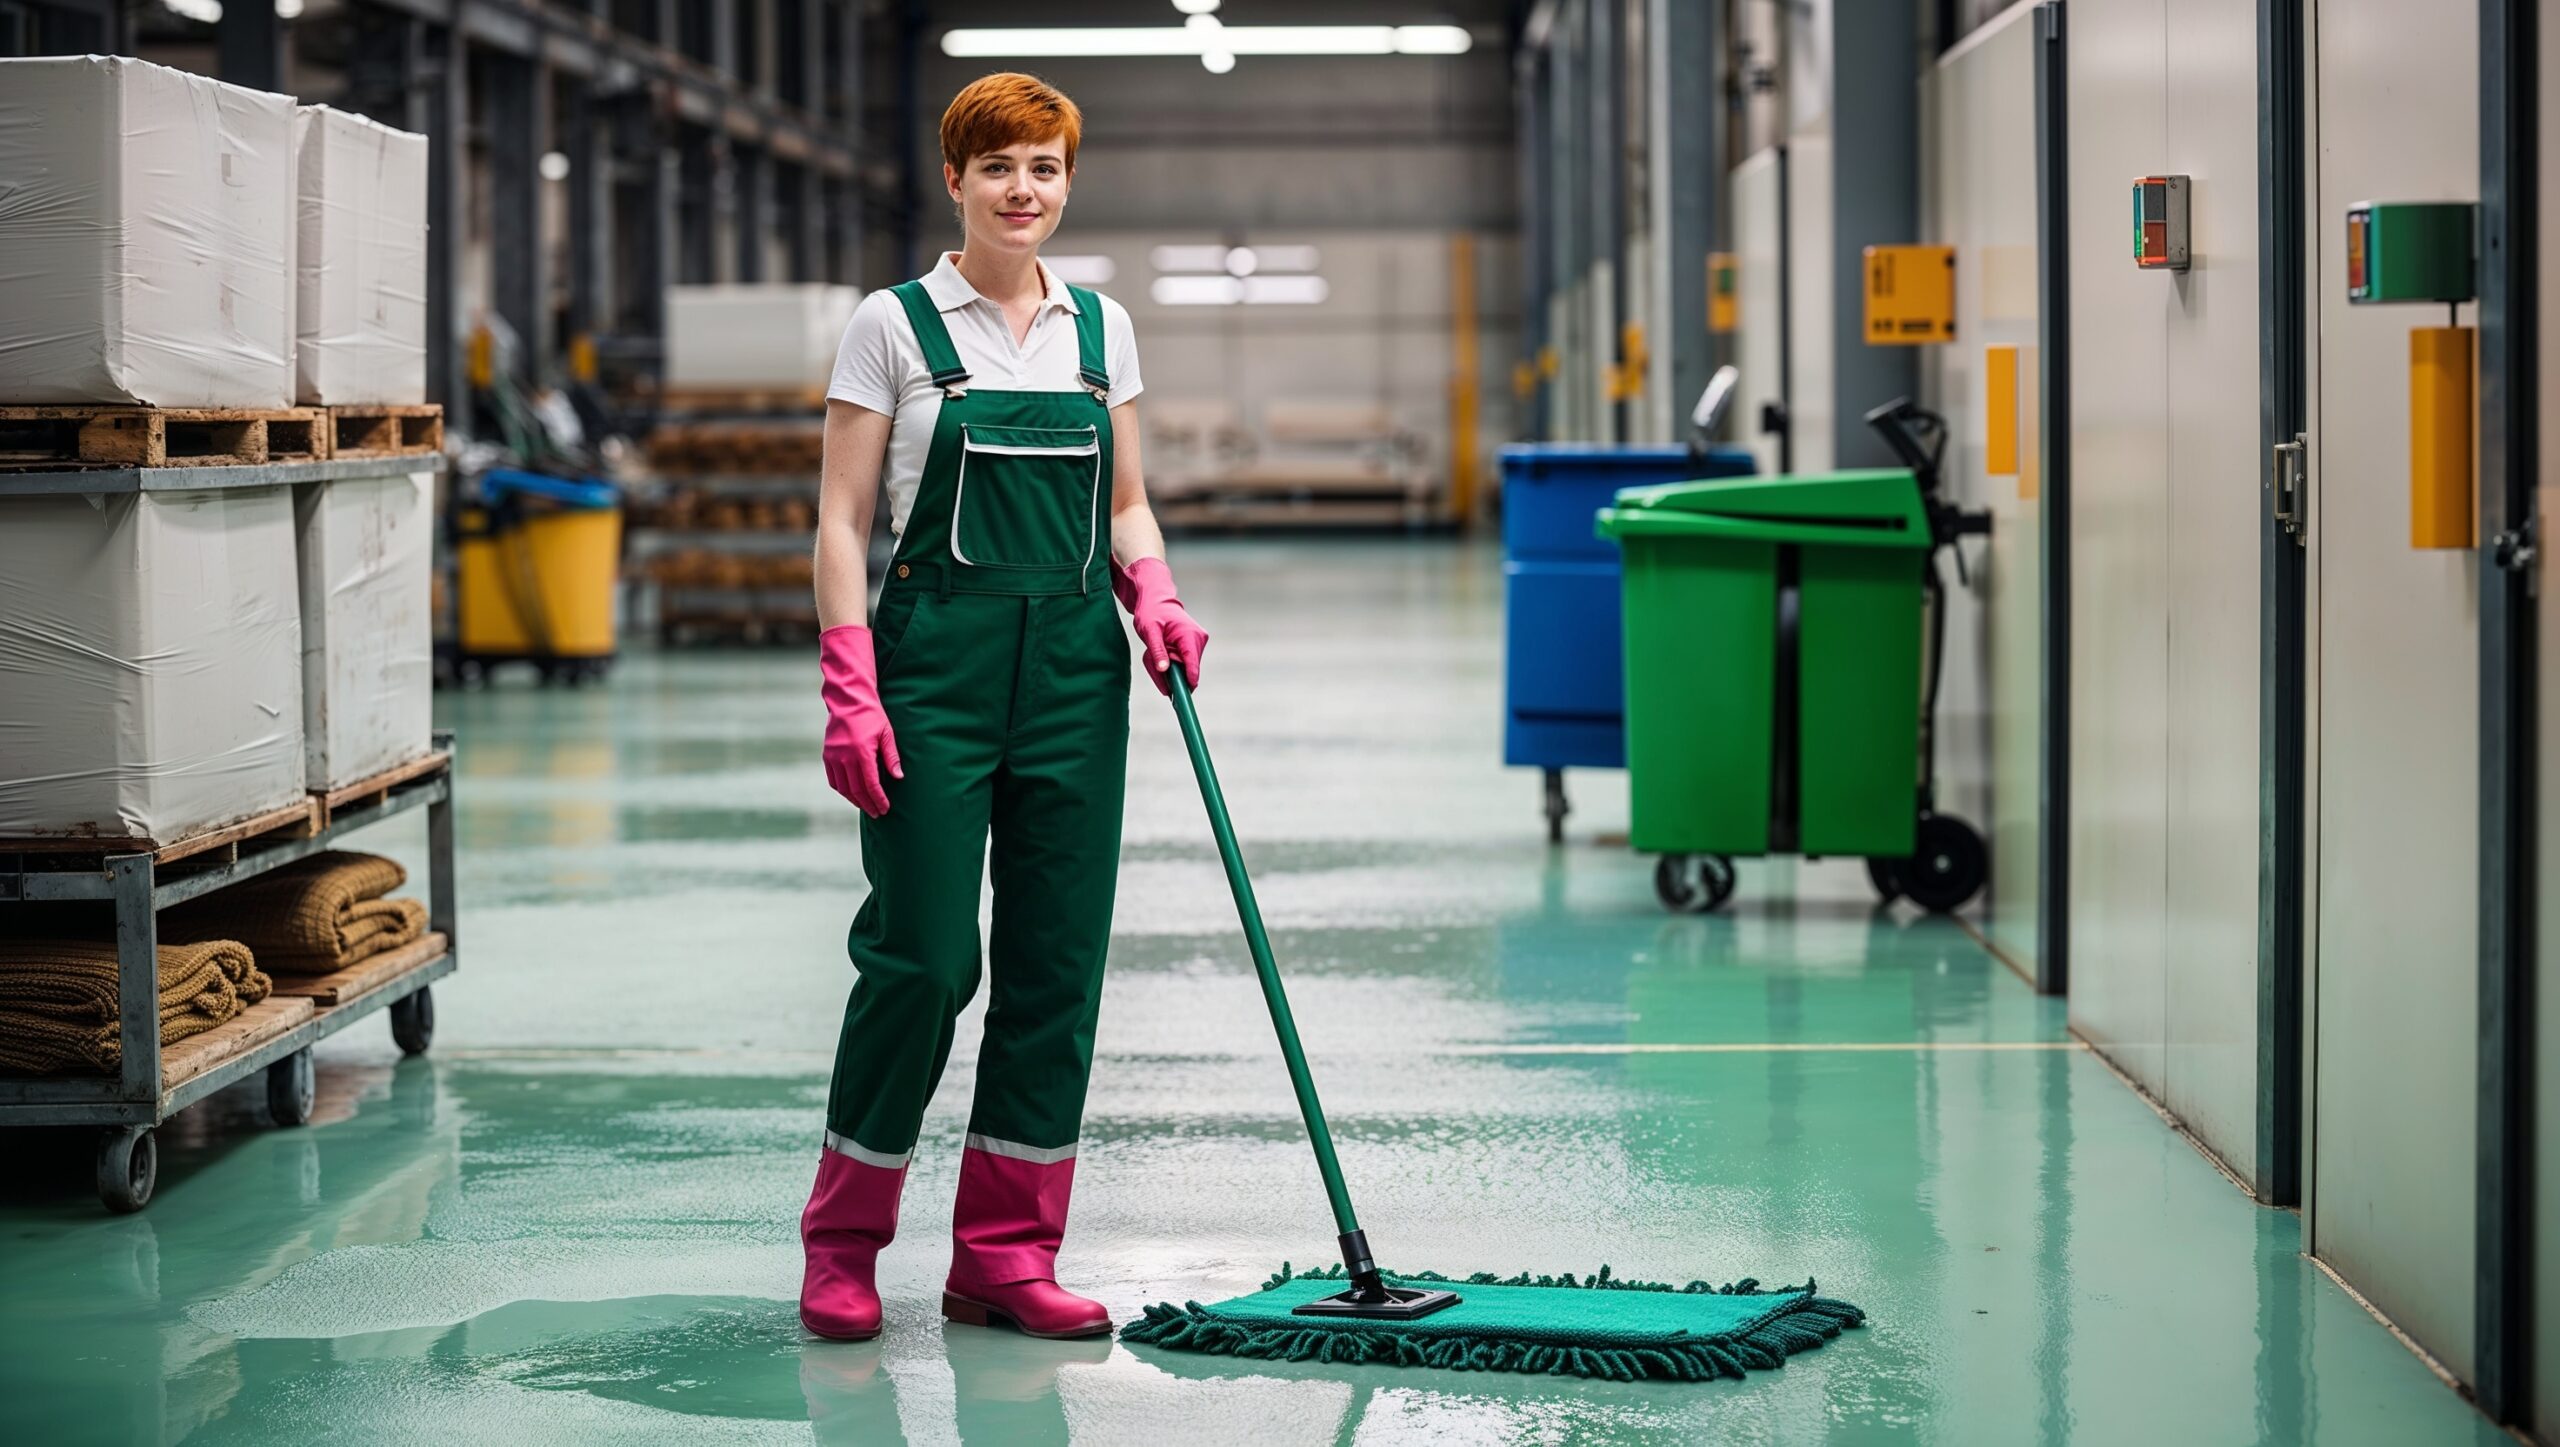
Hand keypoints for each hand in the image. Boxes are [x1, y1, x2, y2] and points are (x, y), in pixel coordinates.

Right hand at [819, 625, 901, 815]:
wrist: (848, 699)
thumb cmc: (871, 714)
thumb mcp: (886, 733)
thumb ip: (892, 757)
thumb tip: (898, 777)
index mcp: (862, 752)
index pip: (870, 784)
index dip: (878, 799)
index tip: (885, 808)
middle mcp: (845, 757)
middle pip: (857, 790)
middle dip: (868, 804)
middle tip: (877, 813)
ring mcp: (833, 757)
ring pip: (843, 788)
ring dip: (855, 800)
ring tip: (866, 806)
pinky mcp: (827, 755)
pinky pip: (833, 779)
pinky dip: (842, 790)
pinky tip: (851, 794)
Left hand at [1112, 557, 1207, 695]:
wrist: (1156, 599)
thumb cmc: (1151, 612)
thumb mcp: (1149, 632)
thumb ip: (1158, 651)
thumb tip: (1164, 670)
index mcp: (1189, 635)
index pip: (1192, 664)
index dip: (1187, 682)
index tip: (1184, 699)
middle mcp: (1198, 640)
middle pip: (1186, 670)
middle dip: (1168, 672)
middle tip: (1151, 660)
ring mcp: (1197, 643)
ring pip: (1183, 669)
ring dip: (1166, 667)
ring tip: (1154, 651)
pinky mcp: (1193, 647)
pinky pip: (1181, 664)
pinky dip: (1168, 662)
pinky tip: (1160, 651)